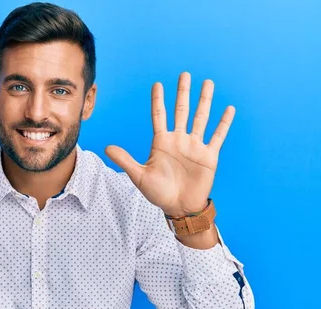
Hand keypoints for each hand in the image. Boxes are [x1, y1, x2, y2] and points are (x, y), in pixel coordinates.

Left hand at [105, 72, 234, 216]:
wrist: (179, 207)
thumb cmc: (158, 193)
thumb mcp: (139, 176)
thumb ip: (125, 160)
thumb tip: (106, 147)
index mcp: (161, 142)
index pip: (159, 116)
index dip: (158, 100)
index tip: (158, 84)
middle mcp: (179, 140)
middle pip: (181, 111)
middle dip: (183, 93)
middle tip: (184, 74)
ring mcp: (194, 146)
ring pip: (201, 118)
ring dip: (204, 101)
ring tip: (208, 83)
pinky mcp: (208, 156)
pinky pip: (217, 136)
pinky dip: (223, 123)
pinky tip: (228, 109)